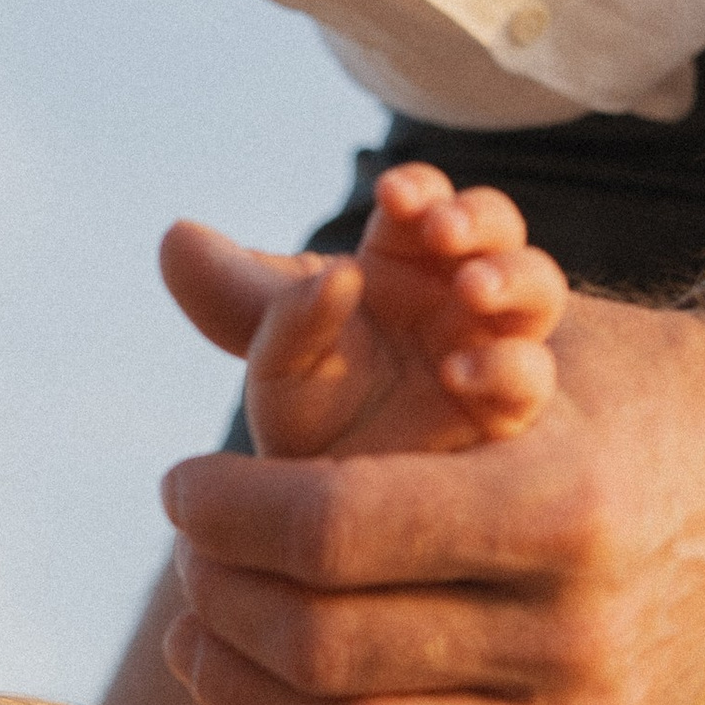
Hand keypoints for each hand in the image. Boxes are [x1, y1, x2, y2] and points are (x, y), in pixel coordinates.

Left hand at [151, 289, 704, 704]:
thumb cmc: (608, 386)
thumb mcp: (497, 322)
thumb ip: (321, 300)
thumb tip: (168, 243)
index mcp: (558, 503)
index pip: (332, 528)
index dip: (224, 511)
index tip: (181, 487)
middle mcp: (575, 627)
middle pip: (324, 643)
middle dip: (223, 598)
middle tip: (189, 560)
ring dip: (243, 698)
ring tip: (202, 636)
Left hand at [165, 166, 564, 465]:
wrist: (355, 511)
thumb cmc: (318, 409)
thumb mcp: (281, 353)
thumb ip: (239, 300)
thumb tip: (173, 235)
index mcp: (409, 261)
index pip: (427, 204)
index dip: (420, 192)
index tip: (394, 194)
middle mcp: (461, 296)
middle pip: (495, 233)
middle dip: (479, 222)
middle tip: (443, 229)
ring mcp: (500, 349)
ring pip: (532, 292)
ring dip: (510, 280)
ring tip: (474, 290)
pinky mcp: (517, 414)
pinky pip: (529, 378)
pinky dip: (506, 368)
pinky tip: (465, 371)